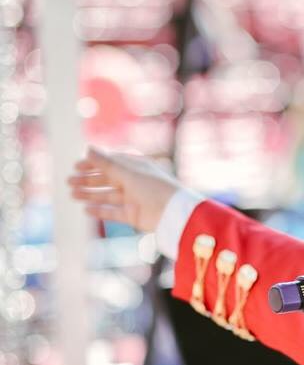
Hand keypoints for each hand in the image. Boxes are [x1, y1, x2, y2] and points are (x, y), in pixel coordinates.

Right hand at [67, 147, 183, 232]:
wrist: (173, 213)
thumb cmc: (154, 188)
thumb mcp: (129, 173)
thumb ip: (107, 164)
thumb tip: (88, 149)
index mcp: (137, 168)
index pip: (112, 163)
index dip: (94, 164)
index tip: (76, 166)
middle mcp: (135, 182)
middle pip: (107, 180)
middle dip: (88, 180)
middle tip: (69, 182)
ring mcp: (134, 199)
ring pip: (108, 196)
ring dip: (90, 194)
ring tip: (72, 194)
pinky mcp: (134, 215)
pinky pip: (114, 212)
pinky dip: (101, 211)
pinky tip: (86, 209)